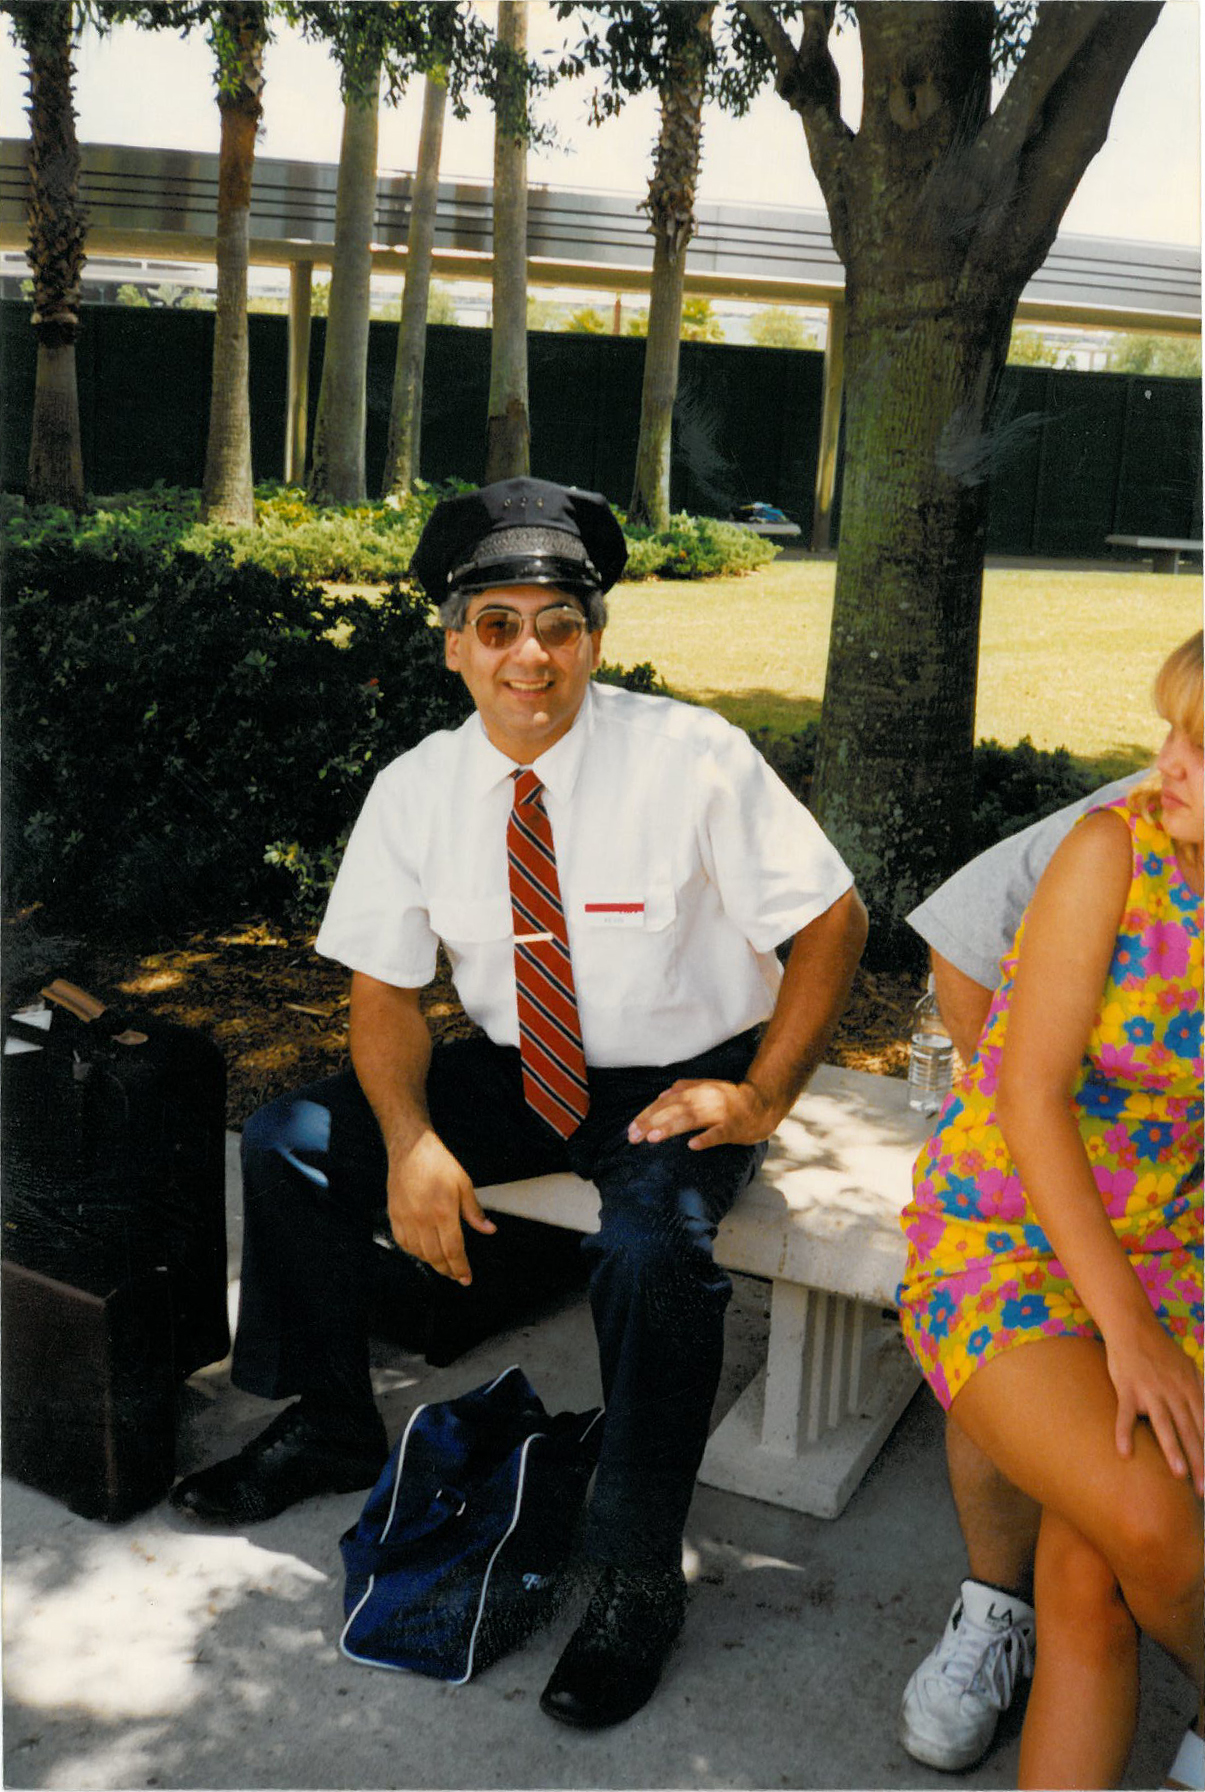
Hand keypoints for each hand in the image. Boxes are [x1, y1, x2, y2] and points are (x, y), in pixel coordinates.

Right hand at [385, 1127, 495, 1284]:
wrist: (410, 1149)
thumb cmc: (439, 1164)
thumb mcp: (464, 1184)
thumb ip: (474, 1211)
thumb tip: (489, 1229)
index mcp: (443, 1211)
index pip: (453, 1250)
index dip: (460, 1267)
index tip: (466, 1278)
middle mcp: (423, 1218)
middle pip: (435, 1256)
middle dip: (448, 1270)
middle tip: (456, 1275)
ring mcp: (406, 1218)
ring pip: (419, 1252)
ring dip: (432, 1262)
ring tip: (443, 1264)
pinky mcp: (394, 1215)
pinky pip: (404, 1243)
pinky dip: (415, 1252)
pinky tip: (424, 1251)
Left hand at [626, 1077, 779, 1150]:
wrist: (761, 1103)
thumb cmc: (729, 1099)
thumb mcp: (706, 1088)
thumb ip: (684, 1090)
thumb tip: (661, 1096)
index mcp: (697, 1090)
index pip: (666, 1103)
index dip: (647, 1115)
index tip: (631, 1129)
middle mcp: (706, 1099)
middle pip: (674, 1110)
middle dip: (651, 1123)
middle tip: (634, 1137)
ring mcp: (720, 1113)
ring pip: (692, 1120)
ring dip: (671, 1128)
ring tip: (653, 1137)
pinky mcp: (733, 1127)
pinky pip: (718, 1133)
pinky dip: (706, 1139)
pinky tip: (692, 1145)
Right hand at [1105, 1311, 1203, 1496]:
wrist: (1132, 1327)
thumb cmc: (1160, 1350)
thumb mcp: (1189, 1366)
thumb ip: (1201, 1389)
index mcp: (1191, 1388)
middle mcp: (1174, 1391)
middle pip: (1190, 1431)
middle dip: (1199, 1461)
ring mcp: (1150, 1390)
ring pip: (1164, 1424)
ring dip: (1172, 1450)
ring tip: (1180, 1475)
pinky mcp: (1126, 1388)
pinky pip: (1126, 1414)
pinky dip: (1124, 1433)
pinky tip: (1124, 1452)